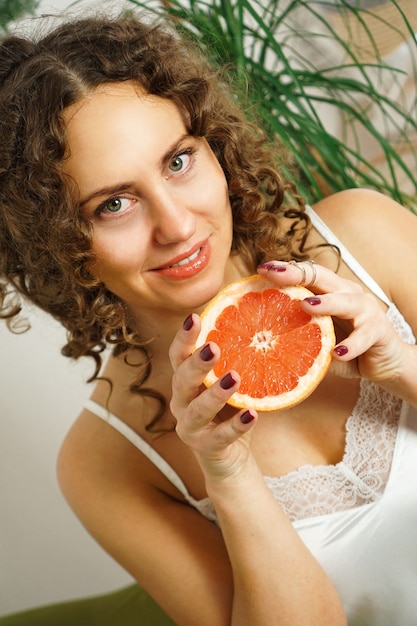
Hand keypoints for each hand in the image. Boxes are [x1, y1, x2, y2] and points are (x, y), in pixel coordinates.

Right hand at [169, 314, 257, 482]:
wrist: (230, 459)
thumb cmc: (229, 412)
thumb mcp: (229, 385)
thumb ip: (236, 362)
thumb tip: (261, 326)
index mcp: (184, 382)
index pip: (178, 356)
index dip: (184, 338)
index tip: (194, 317)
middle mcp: (181, 403)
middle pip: (182, 380)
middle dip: (196, 364)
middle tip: (212, 347)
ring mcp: (190, 427)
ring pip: (198, 410)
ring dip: (215, 394)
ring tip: (235, 378)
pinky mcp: (206, 447)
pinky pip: (221, 436)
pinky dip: (237, 425)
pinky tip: (252, 414)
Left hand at [258, 261, 407, 383]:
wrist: (386, 362)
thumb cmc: (346, 347)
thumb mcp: (317, 338)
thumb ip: (296, 334)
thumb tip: (259, 340)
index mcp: (332, 291)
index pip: (308, 274)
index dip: (286, 269)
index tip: (262, 269)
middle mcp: (348, 294)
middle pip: (323, 278)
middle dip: (298, 274)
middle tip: (274, 275)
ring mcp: (366, 310)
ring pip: (346, 301)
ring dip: (326, 303)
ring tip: (306, 306)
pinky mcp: (378, 331)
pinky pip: (364, 336)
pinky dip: (351, 345)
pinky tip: (337, 353)